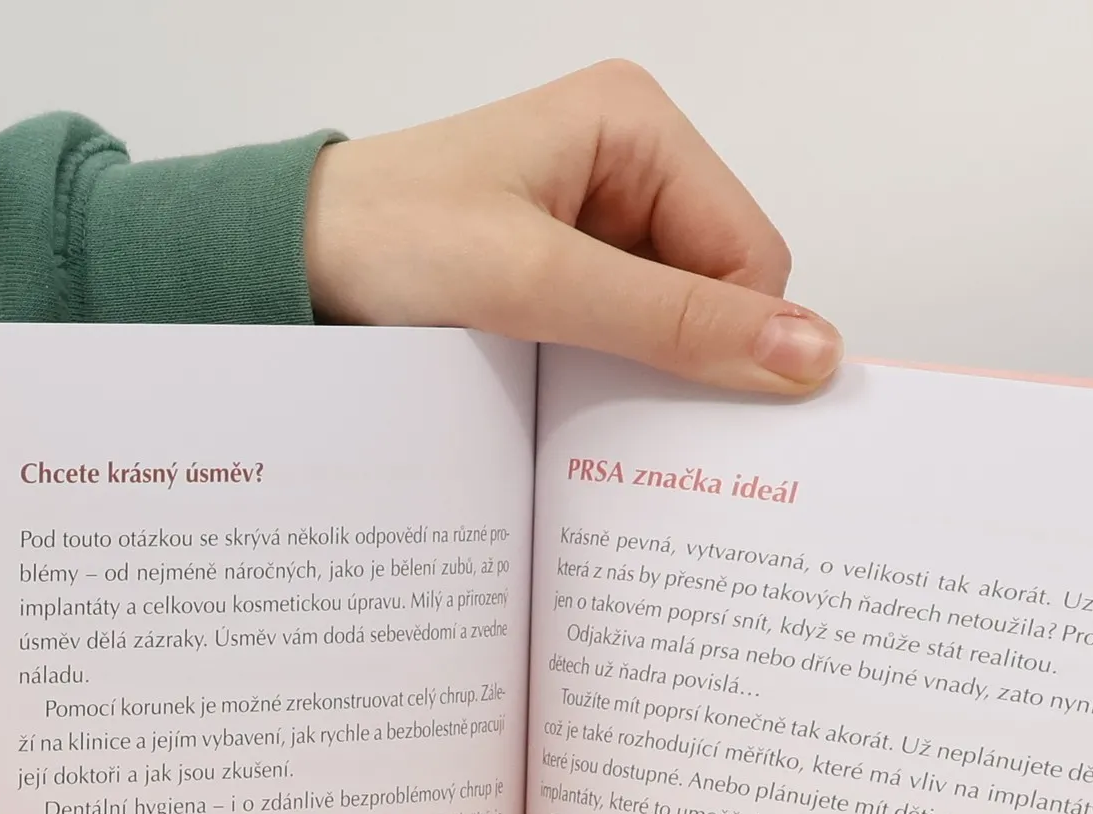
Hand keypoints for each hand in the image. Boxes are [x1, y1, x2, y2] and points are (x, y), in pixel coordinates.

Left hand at [305, 61, 843, 394]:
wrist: (282, 268)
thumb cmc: (385, 241)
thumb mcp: (539, 281)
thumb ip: (675, 320)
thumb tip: (810, 354)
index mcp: (639, 125)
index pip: (752, 256)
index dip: (733, 339)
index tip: (689, 409)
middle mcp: (627, 163)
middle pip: (719, 291)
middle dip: (685, 357)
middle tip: (617, 406)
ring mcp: (594, 220)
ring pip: (674, 323)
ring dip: (639, 373)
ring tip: (571, 393)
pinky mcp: (562, 271)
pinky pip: (624, 336)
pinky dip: (605, 377)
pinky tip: (559, 393)